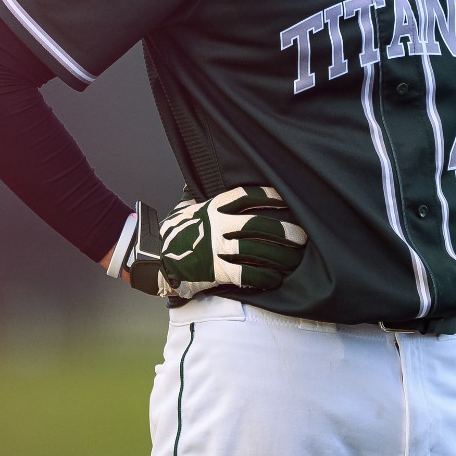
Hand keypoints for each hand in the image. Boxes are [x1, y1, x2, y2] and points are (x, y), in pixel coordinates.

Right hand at [111, 185, 308, 299]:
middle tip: (303, 236)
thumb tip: (202, 178)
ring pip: (256, 249)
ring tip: (296, 258)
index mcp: (213, 207)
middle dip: (285, 230)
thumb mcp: (186, 207)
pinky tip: (276, 277)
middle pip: (258, 224)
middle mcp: (216, 225)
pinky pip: (246, 273)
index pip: (248, 196)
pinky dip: (264, 276)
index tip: (289, 200)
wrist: (153, 259)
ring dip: (280, 255)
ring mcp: (215, 248)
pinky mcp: (215, 270)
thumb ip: (199, 193)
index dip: (271, 197)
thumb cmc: (174, 232)